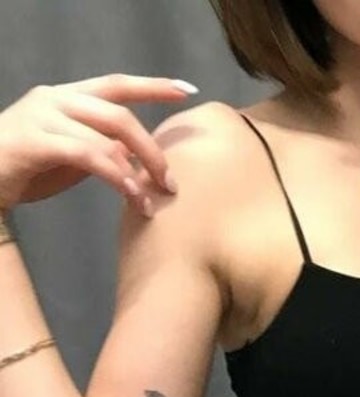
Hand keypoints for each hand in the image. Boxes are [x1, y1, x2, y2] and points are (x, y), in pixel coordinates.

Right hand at [0, 74, 196, 215]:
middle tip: (171, 182)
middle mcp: (55, 98)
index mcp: (66, 97)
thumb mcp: (71, 157)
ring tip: (151, 201)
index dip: (152, 85)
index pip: (116, 85)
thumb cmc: (27, 169)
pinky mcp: (35, 141)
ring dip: (136, 172)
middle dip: (152, 150)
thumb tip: (138, 159)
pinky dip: (116, 177)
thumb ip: (102, 149)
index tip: (185, 90)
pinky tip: (131, 196)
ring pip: (107, 137)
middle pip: (120, 114)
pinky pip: (88, 156)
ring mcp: (43, 116)